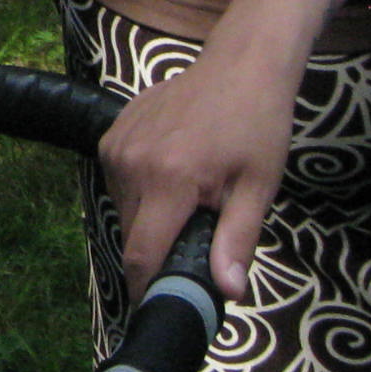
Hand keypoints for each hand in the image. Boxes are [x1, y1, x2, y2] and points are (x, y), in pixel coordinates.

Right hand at [95, 25, 301, 301]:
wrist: (241, 64)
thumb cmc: (258, 126)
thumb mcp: (258, 187)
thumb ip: (237, 241)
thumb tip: (227, 292)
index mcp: (169, 180)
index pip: (141, 254)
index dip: (148, 289)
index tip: (162, 307)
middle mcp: (132, 163)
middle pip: (132, 236)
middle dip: (158, 252)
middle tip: (195, 243)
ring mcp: (117, 145)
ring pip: (123, 210)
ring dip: (149, 220)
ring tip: (188, 199)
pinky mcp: (111, 133)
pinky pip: (118, 182)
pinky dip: (140, 191)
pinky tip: (172, 173)